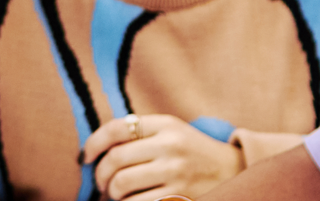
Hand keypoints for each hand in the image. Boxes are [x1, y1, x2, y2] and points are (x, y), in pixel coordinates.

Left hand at [82, 115, 241, 200]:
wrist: (234, 171)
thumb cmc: (192, 152)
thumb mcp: (172, 132)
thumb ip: (140, 134)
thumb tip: (96, 151)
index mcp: (165, 124)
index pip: (117, 128)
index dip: (93, 143)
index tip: (85, 157)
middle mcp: (170, 145)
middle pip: (115, 159)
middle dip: (100, 176)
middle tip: (101, 184)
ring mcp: (176, 171)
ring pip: (122, 184)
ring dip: (112, 194)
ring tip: (116, 195)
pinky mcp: (179, 196)